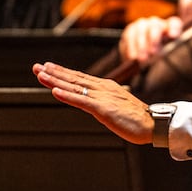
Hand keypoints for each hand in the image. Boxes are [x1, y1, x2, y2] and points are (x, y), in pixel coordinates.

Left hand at [33, 62, 153, 144]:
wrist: (154, 124)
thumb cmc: (137, 118)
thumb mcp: (117, 105)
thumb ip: (104, 101)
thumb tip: (92, 101)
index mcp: (105, 87)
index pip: (79, 77)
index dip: (62, 72)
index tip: (48, 67)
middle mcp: (102, 88)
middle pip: (74, 78)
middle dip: (54, 72)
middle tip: (37, 67)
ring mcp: (102, 98)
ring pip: (74, 86)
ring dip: (56, 80)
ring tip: (41, 75)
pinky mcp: (103, 109)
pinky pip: (82, 101)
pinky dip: (67, 95)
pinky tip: (55, 91)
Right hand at [119, 15, 181, 65]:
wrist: (139, 59)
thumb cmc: (157, 56)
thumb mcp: (165, 54)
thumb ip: (167, 51)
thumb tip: (164, 52)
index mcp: (169, 28)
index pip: (174, 23)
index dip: (174, 28)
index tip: (173, 36)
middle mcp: (156, 23)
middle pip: (156, 26)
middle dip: (154, 39)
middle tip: (153, 52)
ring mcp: (142, 25)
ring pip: (141, 30)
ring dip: (142, 45)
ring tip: (142, 59)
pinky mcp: (130, 30)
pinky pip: (130, 35)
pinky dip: (131, 47)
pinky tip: (133, 57)